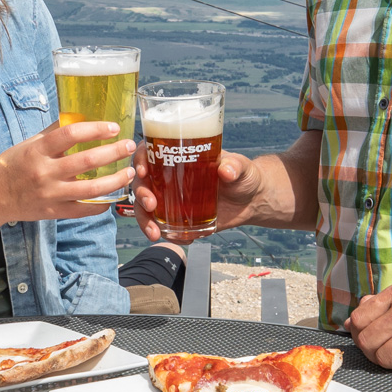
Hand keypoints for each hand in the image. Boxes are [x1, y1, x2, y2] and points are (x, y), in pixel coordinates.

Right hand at [0, 121, 134, 221]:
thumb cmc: (12, 166)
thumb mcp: (29, 143)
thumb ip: (53, 132)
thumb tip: (79, 116)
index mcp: (38, 150)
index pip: (71, 134)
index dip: (96, 128)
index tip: (114, 127)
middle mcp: (45, 172)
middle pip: (87, 161)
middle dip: (114, 152)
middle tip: (129, 145)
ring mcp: (51, 194)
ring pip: (92, 189)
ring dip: (116, 180)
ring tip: (130, 171)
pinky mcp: (55, 212)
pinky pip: (85, 210)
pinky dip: (103, 204)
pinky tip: (114, 195)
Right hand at [130, 149, 266, 242]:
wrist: (252, 201)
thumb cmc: (244, 176)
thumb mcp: (241, 167)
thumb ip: (235, 166)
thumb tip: (226, 170)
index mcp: (179, 156)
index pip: (150, 152)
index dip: (140, 159)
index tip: (143, 171)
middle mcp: (170, 176)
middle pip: (142, 182)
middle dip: (140, 194)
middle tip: (151, 205)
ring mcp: (172, 198)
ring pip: (146, 207)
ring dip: (145, 220)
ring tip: (155, 233)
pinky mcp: (180, 217)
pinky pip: (164, 225)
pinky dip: (167, 234)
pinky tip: (183, 239)